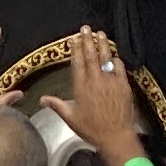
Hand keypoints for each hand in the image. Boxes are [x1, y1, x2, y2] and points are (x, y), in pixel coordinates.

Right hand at [62, 31, 145, 165]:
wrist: (116, 136)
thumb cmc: (92, 129)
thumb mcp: (71, 118)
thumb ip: (57, 105)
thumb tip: (42, 99)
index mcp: (81, 87)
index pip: (77, 62)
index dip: (75, 49)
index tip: (74, 39)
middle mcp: (95, 80)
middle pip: (91, 56)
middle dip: (88, 40)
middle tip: (86, 28)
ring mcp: (111, 81)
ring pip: (106, 58)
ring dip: (103, 44)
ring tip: (100, 33)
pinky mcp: (124, 85)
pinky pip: (120, 68)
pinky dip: (116, 60)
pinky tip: (114, 55)